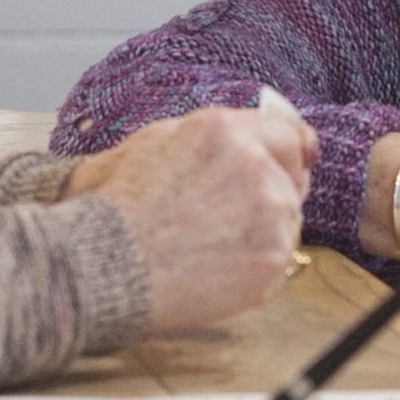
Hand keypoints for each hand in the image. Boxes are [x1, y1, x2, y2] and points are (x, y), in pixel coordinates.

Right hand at [68, 107, 315, 333]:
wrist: (104, 266)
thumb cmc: (116, 206)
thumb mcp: (150, 142)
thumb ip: (210, 133)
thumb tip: (254, 132)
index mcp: (224, 130)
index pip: (289, 135)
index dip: (288, 155)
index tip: (292, 167)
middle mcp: (255, 163)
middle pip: (294, 179)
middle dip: (273, 194)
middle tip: (228, 218)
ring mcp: (269, 212)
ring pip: (289, 221)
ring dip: (264, 232)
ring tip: (212, 246)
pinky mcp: (273, 258)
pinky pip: (281, 260)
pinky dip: (256, 267)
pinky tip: (217, 269)